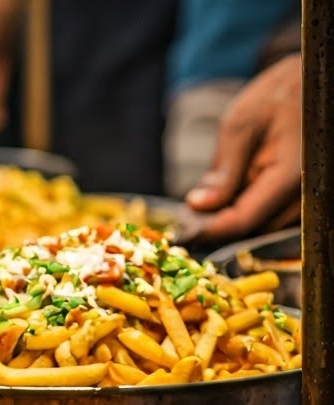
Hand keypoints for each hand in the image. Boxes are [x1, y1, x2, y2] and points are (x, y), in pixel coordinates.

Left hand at [183, 54, 299, 242]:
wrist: (313, 79)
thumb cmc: (281, 93)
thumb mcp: (242, 124)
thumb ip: (223, 170)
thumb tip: (199, 206)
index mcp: (291, 175)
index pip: (245, 220)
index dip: (211, 230)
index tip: (183, 233)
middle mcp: (305, 191)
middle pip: (256, 229)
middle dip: (222, 226)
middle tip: (191, 216)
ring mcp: (307, 192)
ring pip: (266, 224)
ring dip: (237, 218)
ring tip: (209, 201)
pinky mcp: (303, 190)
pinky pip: (275, 211)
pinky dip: (251, 207)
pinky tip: (231, 194)